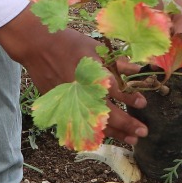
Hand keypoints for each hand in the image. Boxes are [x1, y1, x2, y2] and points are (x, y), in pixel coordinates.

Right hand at [0, 8, 147, 144]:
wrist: (38, 46)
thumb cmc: (70, 43)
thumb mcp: (96, 48)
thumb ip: (117, 63)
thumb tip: (139, 69)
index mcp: (93, 75)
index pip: (116, 90)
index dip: (131, 98)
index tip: (143, 104)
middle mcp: (83, 92)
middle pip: (108, 114)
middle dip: (127, 124)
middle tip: (143, 132)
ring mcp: (70, 102)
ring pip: (94, 124)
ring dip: (114, 133)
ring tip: (130, 139)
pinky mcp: (59, 108)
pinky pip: (79, 125)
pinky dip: (93, 133)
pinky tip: (106, 138)